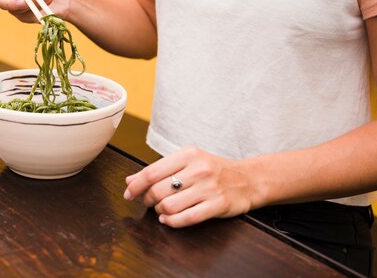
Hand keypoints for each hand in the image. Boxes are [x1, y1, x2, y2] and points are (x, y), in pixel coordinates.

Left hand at [123, 147, 254, 226]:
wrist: (248, 179)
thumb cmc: (213, 170)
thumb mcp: (187, 162)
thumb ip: (159, 170)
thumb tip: (130, 180)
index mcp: (188, 155)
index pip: (152, 171)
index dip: (136, 185)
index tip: (128, 193)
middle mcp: (199, 169)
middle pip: (158, 190)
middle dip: (147, 199)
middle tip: (148, 202)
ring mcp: (209, 188)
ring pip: (170, 206)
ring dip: (160, 211)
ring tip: (162, 209)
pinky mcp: (218, 205)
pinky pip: (187, 218)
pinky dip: (172, 222)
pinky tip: (168, 219)